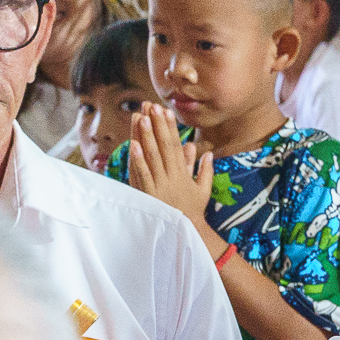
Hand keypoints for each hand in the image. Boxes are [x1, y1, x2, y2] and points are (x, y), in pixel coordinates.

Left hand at [125, 114, 217, 234]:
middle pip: (163, 146)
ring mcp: (159, 185)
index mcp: (183, 174)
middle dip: (156, 124)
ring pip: (151, 156)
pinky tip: (133, 144)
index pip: (175, 145)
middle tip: (151, 105)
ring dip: (146, 136)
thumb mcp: (203, 190)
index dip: (170, 127)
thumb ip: (204, 170)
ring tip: (141, 117)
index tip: (166, 111)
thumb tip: (206, 152)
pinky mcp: (148, 195)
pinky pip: (142, 174)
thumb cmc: (192, 212)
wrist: (184, 234)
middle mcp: (171, 177)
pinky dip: (137, 159)